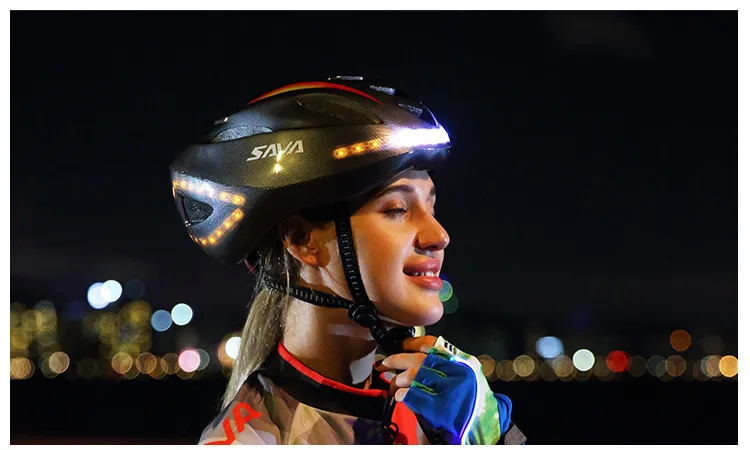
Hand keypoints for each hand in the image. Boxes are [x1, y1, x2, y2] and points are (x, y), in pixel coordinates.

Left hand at [380, 336, 513, 444]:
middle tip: (385, 363)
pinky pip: (413, 396)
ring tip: (396, 386)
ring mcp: (450, 390)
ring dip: (399, 380)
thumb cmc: (472, 401)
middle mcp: (458, 372)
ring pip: (414, 375)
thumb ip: (444, 363)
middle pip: (419, 359)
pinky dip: (403, 395)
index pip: (433, 344)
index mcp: (462, 362)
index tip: (401, 345)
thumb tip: (413, 353)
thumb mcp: (464, 374)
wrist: (484, 427)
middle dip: (397, 359)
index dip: (412, 343)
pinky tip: (401, 397)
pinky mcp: (441, 409)